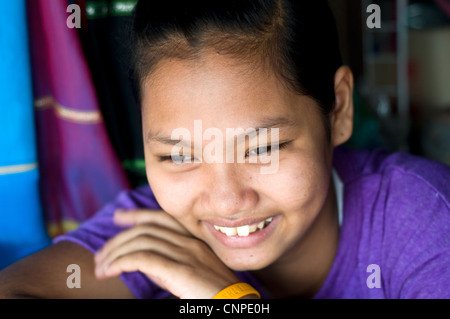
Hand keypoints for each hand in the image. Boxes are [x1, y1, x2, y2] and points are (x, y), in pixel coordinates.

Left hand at [94, 209, 240, 298]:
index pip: (161, 218)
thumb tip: (143, 261)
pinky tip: (110, 271)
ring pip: (140, 242)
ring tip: (101, 267)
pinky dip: (121, 262)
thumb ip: (169, 263)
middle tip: (101, 254)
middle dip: (118, 240)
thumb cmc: (213, 295)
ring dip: (115, 253)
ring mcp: (185, 254)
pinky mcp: (179, 269)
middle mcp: (189, 242)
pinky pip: (142, 259)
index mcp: (194, 240)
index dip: (137, 215)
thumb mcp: (191, 274)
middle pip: (145, 230)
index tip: (119, 217)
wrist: (233, 305)